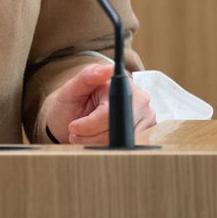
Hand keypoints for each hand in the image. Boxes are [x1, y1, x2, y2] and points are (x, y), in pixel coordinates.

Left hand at [41, 62, 155, 144]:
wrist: (70, 121)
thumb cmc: (72, 103)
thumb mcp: (72, 88)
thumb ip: (88, 76)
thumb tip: (109, 69)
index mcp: (122, 84)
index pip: (110, 112)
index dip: (90, 125)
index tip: (74, 127)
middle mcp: (139, 99)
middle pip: (117, 130)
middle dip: (91, 136)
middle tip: (76, 131)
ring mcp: (146, 118)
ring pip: (121, 142)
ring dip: (97, 144)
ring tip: (84, 136)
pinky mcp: (146, 134)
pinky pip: (127, 148)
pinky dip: (108, 148)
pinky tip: (97, 142)